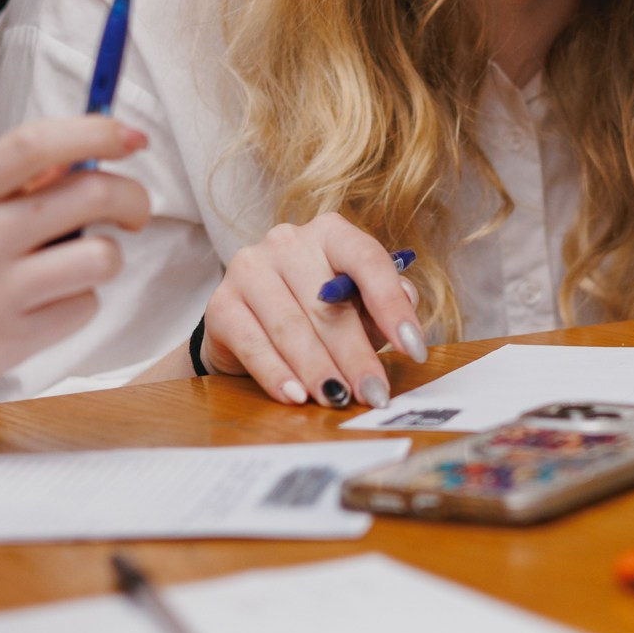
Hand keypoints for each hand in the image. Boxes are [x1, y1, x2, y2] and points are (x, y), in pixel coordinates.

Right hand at [0, 115, 149, 407]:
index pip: (37, 143)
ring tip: (77, 263)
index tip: (129, 135)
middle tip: (133, 208)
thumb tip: (73, 159)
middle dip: (132, 197)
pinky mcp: (6, 343)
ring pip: (99, 258)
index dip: (96, 131)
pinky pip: (81, 310)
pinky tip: (46, 304)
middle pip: (90, 194)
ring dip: (104, 256)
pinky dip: (77, 303)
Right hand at [199, 212, 426, 408]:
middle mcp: (287, 242)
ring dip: (318, 369)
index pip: (367, 260)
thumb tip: (407, 304)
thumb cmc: (314, 312)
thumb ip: (383, 303)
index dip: (392, 306)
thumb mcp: (355, 304)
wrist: (248, 324)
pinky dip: (277, 374)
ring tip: (338, 399)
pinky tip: (296, 396)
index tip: (412, 349)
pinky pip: (253, 343)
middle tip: (374, 394)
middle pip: (328, 304)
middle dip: (355, 356)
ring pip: (291, 326)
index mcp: (330, 233)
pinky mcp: (222, 303)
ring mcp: (249, 268)